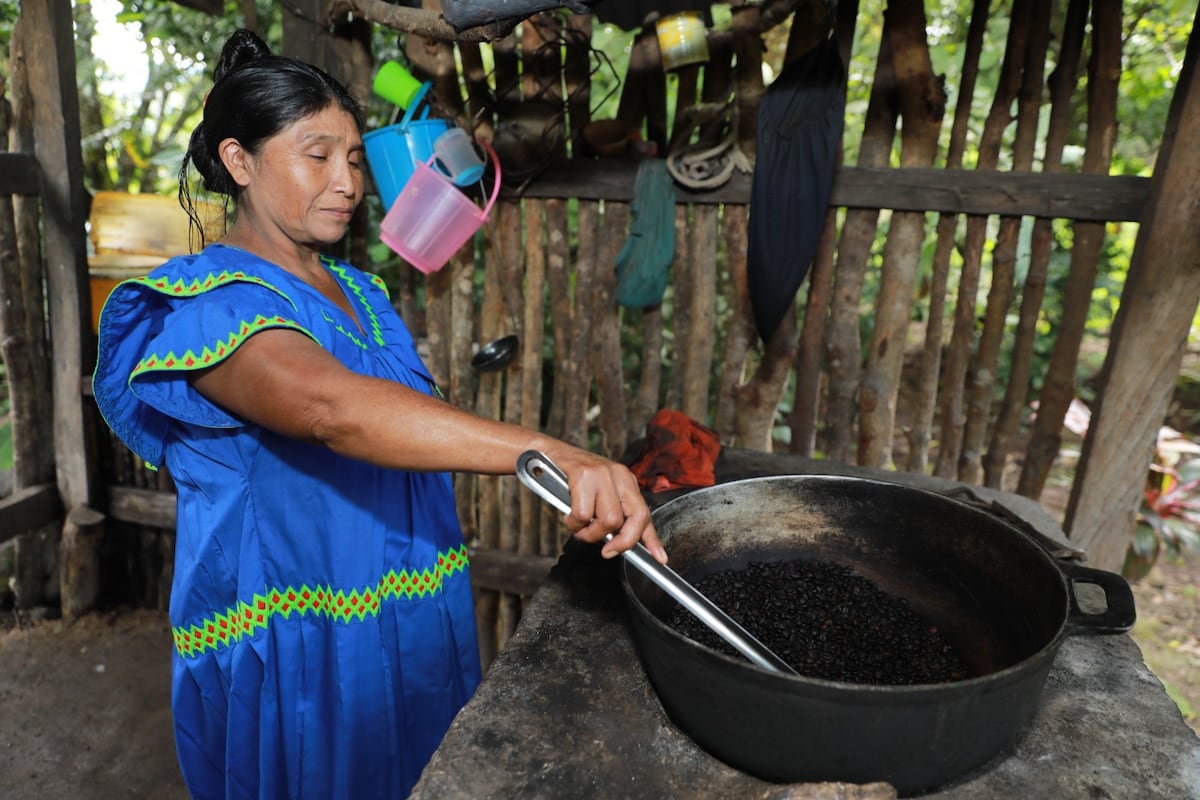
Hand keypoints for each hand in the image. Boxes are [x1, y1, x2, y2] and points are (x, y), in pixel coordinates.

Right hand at [540, 445, 667, 563]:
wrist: (546, 454)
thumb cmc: (571, 479)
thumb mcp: (600, 494)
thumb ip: (613, 515)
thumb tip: (619, 544)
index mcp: (626, 481)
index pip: (645, 513)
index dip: (652, 539)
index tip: (660, 559)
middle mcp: (619, 475)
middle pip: (633, 519)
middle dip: (619, 542)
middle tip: (605, 549)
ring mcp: (602, 474)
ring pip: (609, 520)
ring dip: (590, 533)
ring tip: (579, 527)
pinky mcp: (583, 474)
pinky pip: (583, 514)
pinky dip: (573, 523)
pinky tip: (568, 515)